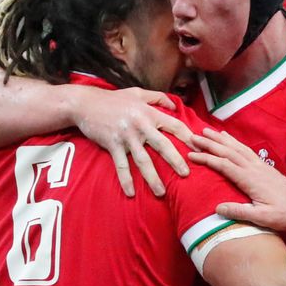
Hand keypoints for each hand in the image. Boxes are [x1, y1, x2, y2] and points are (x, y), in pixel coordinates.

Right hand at [73, 86, 195, 196]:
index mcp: (149, 113)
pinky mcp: (112, 145)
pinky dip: (126, 180)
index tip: (200, 148)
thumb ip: (157, 97)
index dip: (188, 136)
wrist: (86, 103)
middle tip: (186, 175)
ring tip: (161, 193)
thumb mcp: (137, 92)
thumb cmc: (113, 99)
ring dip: (152, 178)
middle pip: (163, 145)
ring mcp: (126, 137)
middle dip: (176, 160)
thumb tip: (174, 105)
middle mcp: (141, 125)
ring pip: (143, 160)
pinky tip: (131, 193)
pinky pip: (121, 166)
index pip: (174, 125)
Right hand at [188, 128, 285, 230]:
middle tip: (192, 136)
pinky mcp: (262, 165)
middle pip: (227, 151)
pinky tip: (226, 137)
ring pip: (235, 147)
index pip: (224, 165)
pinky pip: (244, 148)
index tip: (191, 155)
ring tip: (205, 130)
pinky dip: (233, 141)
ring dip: (219, 138)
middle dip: (209, 143)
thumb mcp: (263, 218)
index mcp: (250, 179)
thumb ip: (241, 212)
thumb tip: (218, 208)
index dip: (206, 159)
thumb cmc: (284, 214)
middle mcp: (253, 168)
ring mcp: (258, 164)